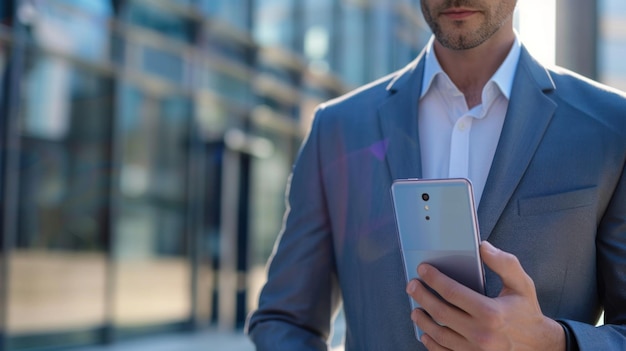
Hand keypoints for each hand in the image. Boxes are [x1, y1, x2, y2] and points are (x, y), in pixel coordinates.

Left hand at [405, 241, 565, 350]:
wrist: (540, 346)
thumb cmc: (527, 313)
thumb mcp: (522, 285)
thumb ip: (503, 263)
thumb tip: (483, 246)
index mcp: (491, 312)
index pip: (452, 292)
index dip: (434, 279)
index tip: (423, 269)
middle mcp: (482, 334)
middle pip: (441, 313)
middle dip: (422, 296)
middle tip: (412, 286)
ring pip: (439, 335)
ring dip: (423, 321)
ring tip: (414, 308)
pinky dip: (431, 343)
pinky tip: (425, 333)